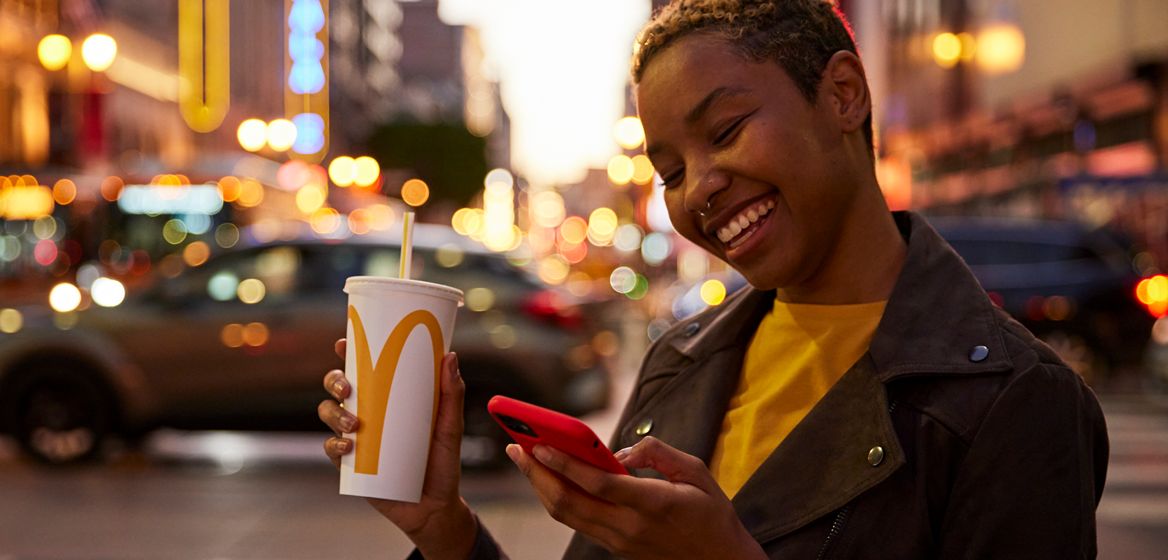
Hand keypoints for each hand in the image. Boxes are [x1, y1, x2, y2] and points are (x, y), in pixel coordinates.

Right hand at [318, 339, 476, 559]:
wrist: (435, 506)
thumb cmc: (442, 462)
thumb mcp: (450, 427)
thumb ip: (451, 394)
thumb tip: (450, 355)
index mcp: (388, 397)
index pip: (363, 367)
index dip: (348, 351)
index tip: (344, 342)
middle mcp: (368, 413)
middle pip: (338, 387)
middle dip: (334, 380)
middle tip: (348, 387)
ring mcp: (357, 438)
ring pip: (328, 414)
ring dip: (333, 412)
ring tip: (353, 423)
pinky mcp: (351, 466)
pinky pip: (332, 450)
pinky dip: (334, 446)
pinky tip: (348, 447)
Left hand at [508, 436, 764, 559]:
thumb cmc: (712, 513)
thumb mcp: (697, 471)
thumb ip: (657, 453)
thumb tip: (620, 451)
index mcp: (653, 503)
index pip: (598, 484)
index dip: (565, 464)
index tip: (539, 444)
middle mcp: (630, 526)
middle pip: (570, 501)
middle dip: (538, 473)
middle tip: (516, 447)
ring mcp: (620, 541)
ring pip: (567, 515)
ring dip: (540, 487)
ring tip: (524, 461)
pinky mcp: (616, 547)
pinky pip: (578, 523)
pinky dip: (557, 500)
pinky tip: (548, 480)